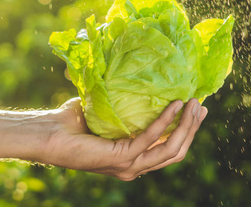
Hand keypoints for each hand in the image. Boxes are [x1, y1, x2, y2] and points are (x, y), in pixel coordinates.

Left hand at [38, 98, 207, 180]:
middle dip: (192, 128)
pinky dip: (165, 120)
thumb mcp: (111, 114)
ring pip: (169, 149)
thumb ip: (131, 108)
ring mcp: (128, 166)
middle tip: (201, 105)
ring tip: (193, 103)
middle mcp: (135, 167)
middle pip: (176, 150)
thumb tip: (150, 84)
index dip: (188, 131)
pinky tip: (174, 104)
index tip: (199, 109)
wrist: (49, 133)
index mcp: (134, 160)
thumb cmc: (75, 122)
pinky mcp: (120, 158)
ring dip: (185, 126)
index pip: (170, 149)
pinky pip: (150, 138)